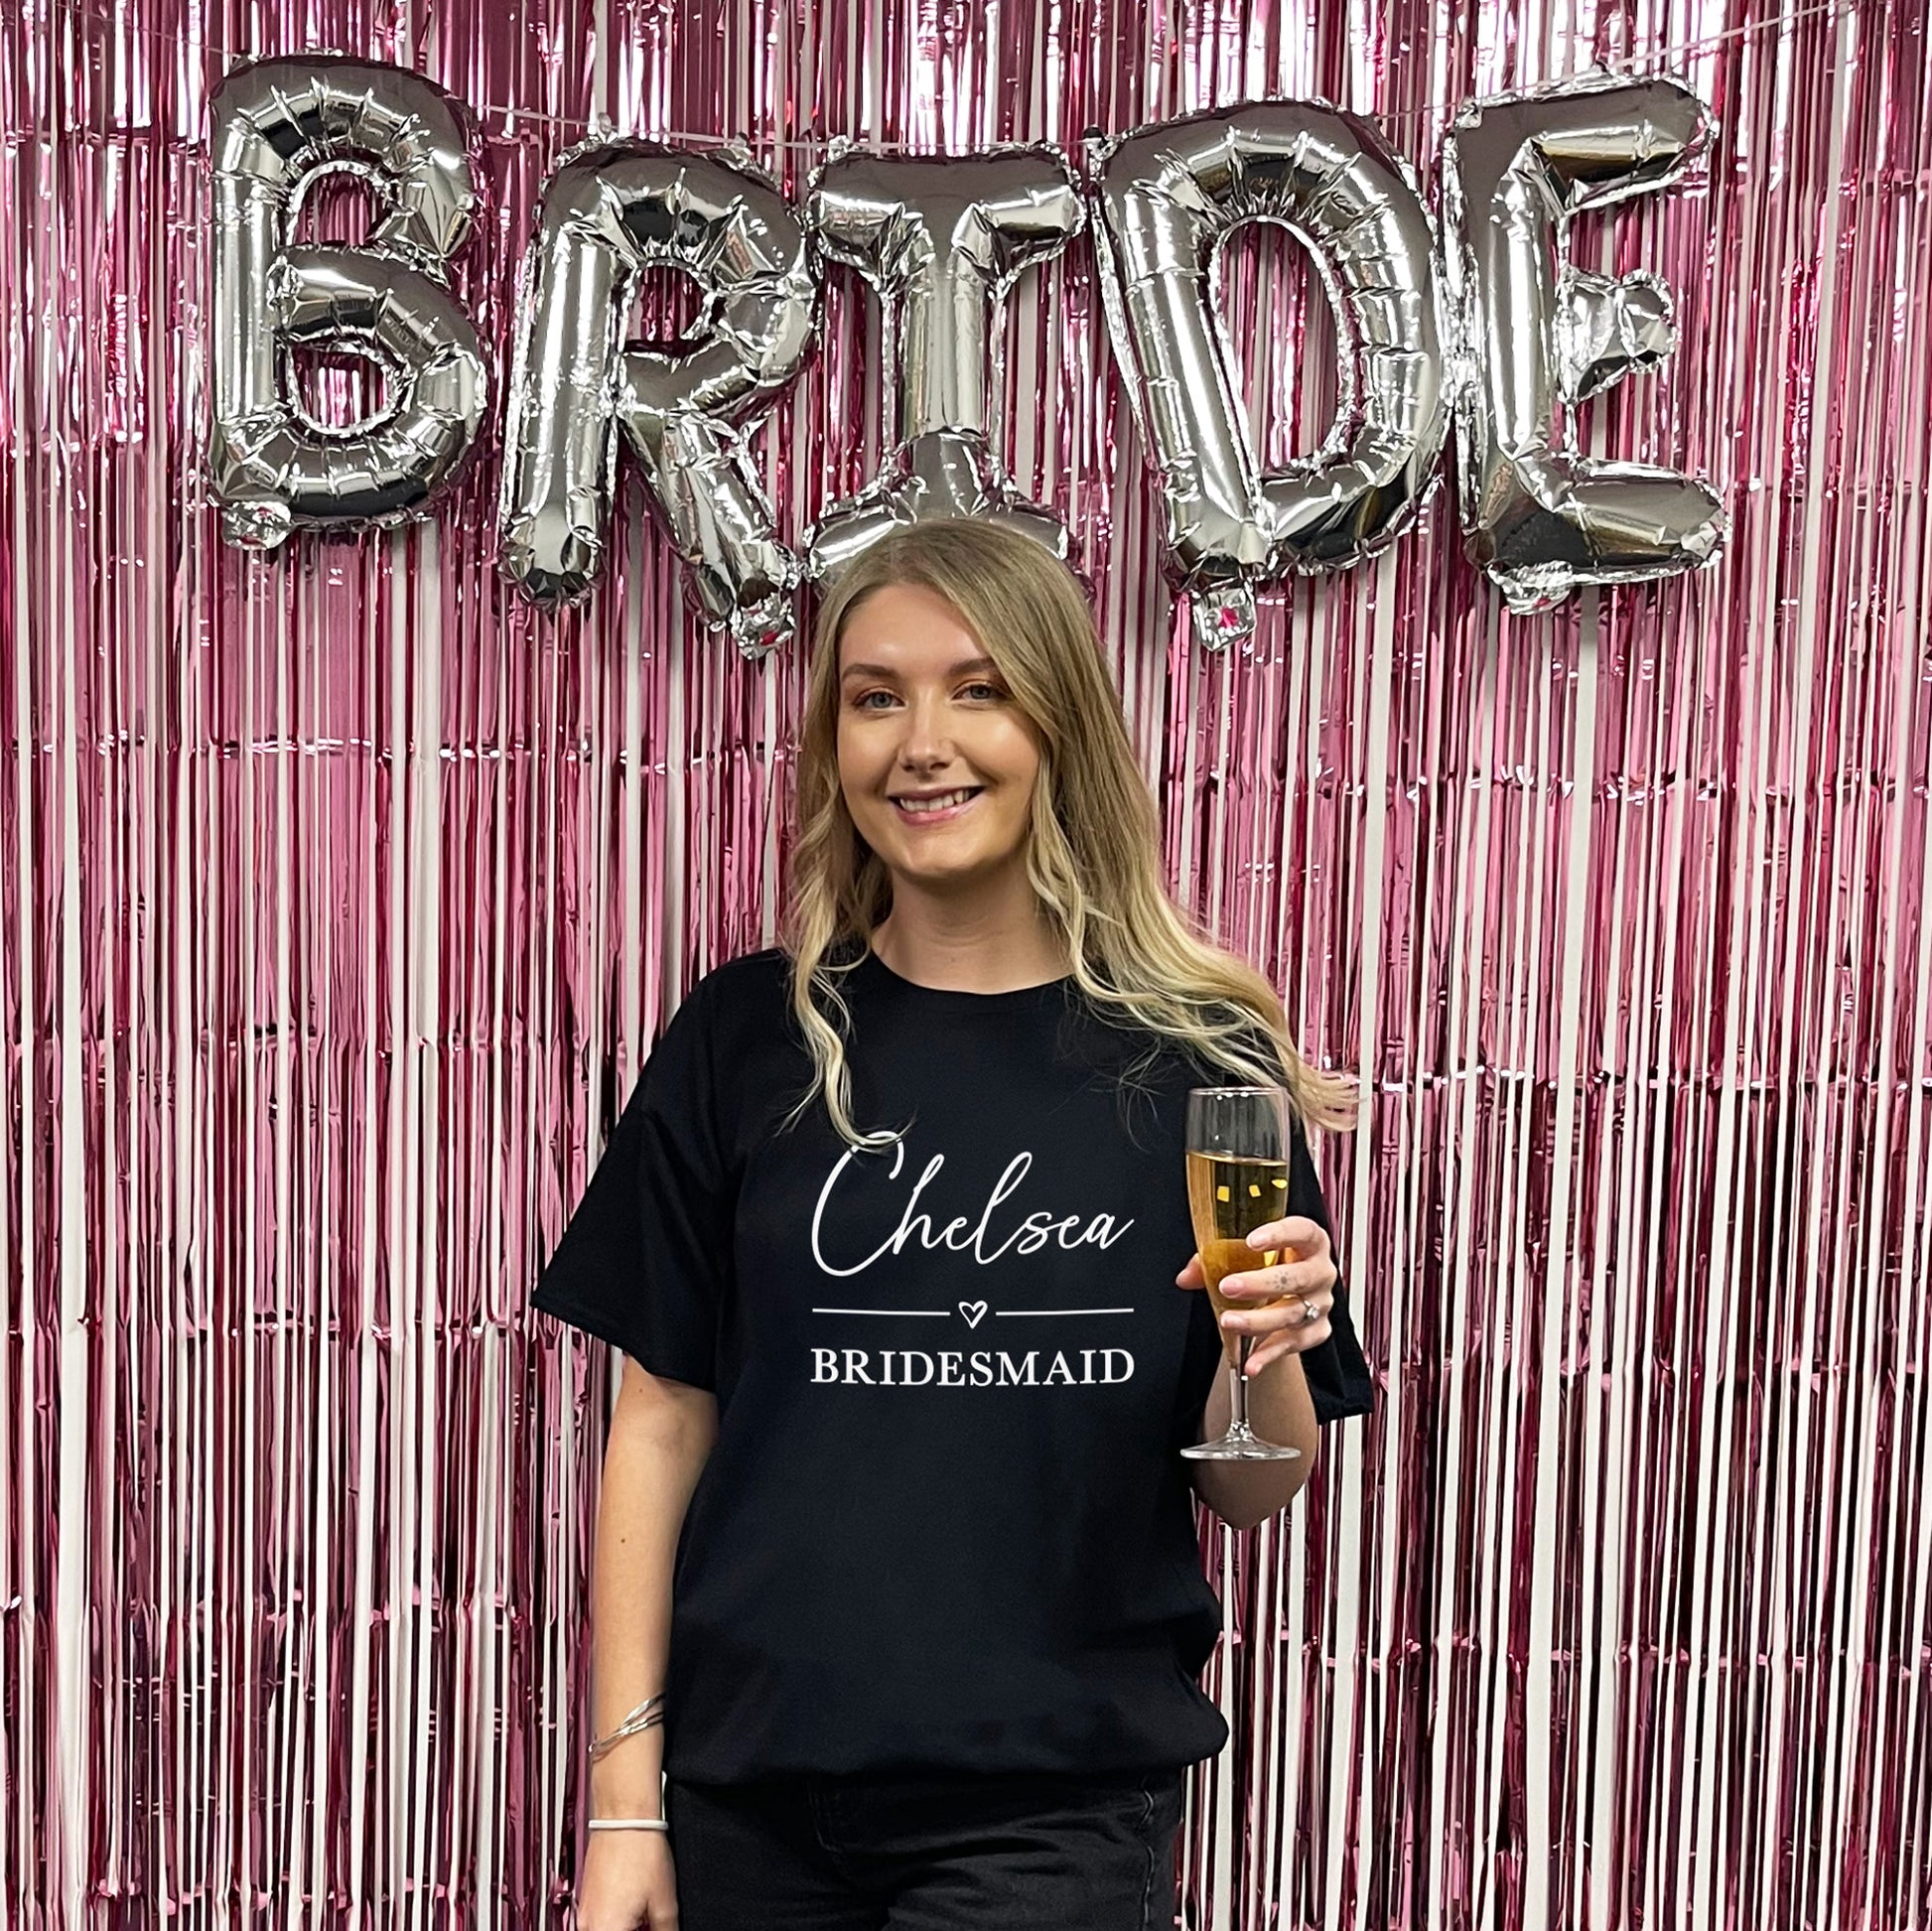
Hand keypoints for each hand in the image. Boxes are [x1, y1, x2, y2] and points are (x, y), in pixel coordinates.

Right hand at [577, 1829, 678, 1930]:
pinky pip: (599, 1924)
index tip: (654, 1930)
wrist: (624, 1817)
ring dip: (626, 1929)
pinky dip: (617, 1924)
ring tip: (645, 1917)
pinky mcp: (586, 1900)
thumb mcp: (664, 1902)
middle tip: (650, 1925)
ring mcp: (584, 1913)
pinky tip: (635, 1911)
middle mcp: (588, 1926)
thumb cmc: (641, 1851)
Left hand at [1174, 1215, 1336, 1376]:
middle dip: (1261, 1283)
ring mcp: (1320, 1303)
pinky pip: (1293, 1344)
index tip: (1252, 1241)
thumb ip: (1215, 1260)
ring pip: (1292, 1313)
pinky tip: (1250, 1361)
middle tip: (1228, 1286)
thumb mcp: (1244, 1254)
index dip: (1279, 1234)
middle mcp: (1320, 1271)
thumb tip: (1186, 1277)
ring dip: (1258, 1320)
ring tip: (1229, 1321)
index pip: (1302, 1231)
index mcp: (1309, 1242)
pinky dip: (1269, 1354)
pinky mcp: (1317, 1331)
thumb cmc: (1267, 1266)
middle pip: (1297, 1277)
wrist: (1286, 1297)